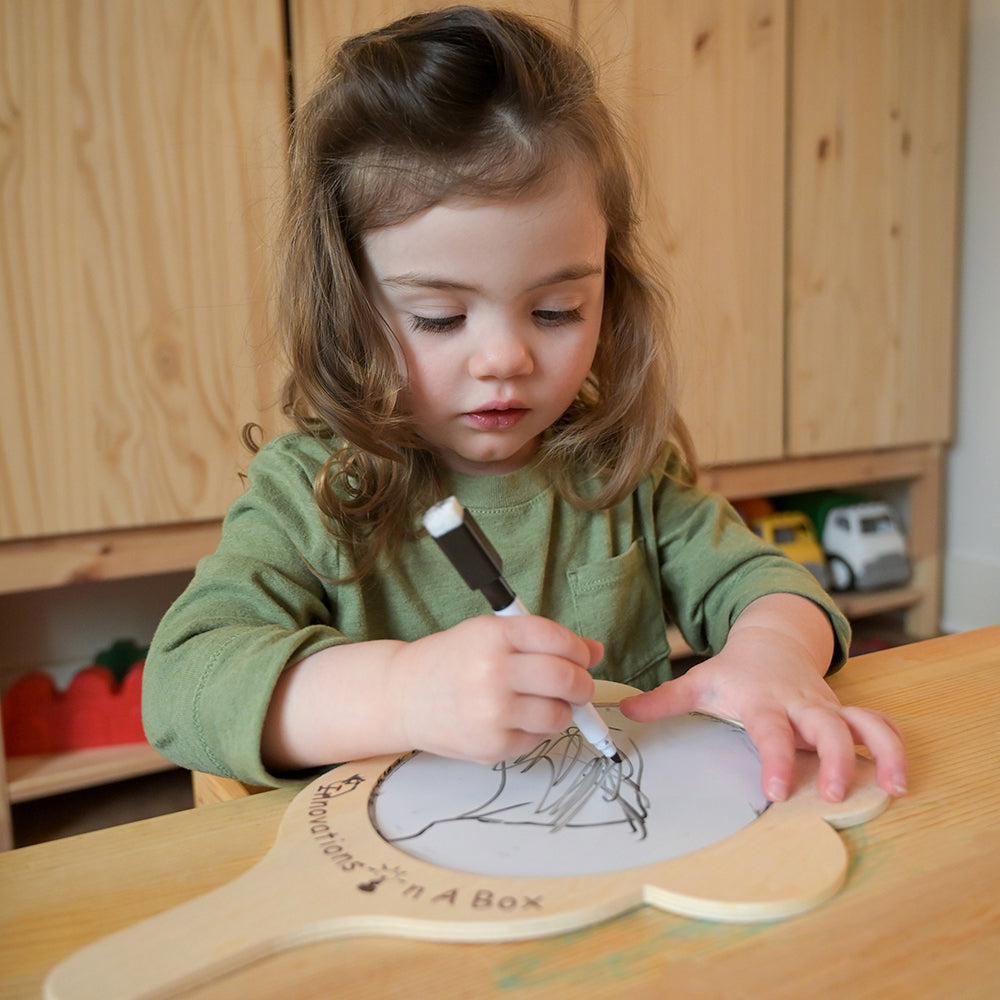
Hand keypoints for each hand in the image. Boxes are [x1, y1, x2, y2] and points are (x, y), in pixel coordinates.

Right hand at [389, 615, 603, 764]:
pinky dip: (537, 730)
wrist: (402, 696)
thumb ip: (541, 638)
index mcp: (494, 636)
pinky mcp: (491, 746)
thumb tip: (595, 651)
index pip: (559, 640)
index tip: (581, 657)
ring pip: (559, 715)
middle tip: (577, 686)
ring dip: (562, 710)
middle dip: (582, 684)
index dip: (579, 650)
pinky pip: (538, 739)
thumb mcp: (489, 633)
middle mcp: (493, 672)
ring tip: (543, 702)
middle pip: (567, 679)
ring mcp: (492, 713)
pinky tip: (516, 718)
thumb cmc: (450, 660)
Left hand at [619, 596, 907, 802]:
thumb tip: (624, 712)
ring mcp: (826, 707)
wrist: (773, 638)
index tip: (774, 789)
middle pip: (825, 727)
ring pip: (863, 724)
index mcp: (762, 699)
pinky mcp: (845, 712)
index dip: (774, 758)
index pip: (769, 730)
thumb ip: (664, 700)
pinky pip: (877, 725)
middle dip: (835, 759)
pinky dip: (894, 747)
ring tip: (894, 787)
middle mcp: (799, 704)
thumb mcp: (698, 681)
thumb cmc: (735, 669)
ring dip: (881, 752)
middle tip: (834, 792)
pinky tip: (900, 779)